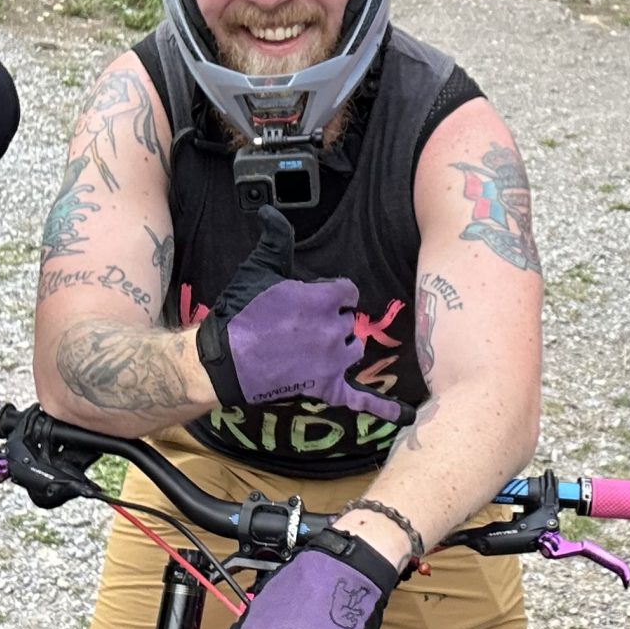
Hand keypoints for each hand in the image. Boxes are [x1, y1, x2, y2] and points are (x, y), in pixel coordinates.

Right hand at [196, 207, 404, 419]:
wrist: (223, 360)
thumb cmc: (240, 313)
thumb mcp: (258, 269)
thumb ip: (275, 239)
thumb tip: (269, 212)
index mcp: (323, 300)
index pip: (347, 291)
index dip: (331, 294)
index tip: (313, 299)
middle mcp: (333, 330)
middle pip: (349, 321)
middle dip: (330, 322)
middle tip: (299, 328)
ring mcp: (331, 362)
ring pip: (353, 350)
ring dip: (340, 348)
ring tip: (311, 350)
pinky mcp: (325, 388)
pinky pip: (360, 398)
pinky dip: (384, 408)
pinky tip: (407, 416)